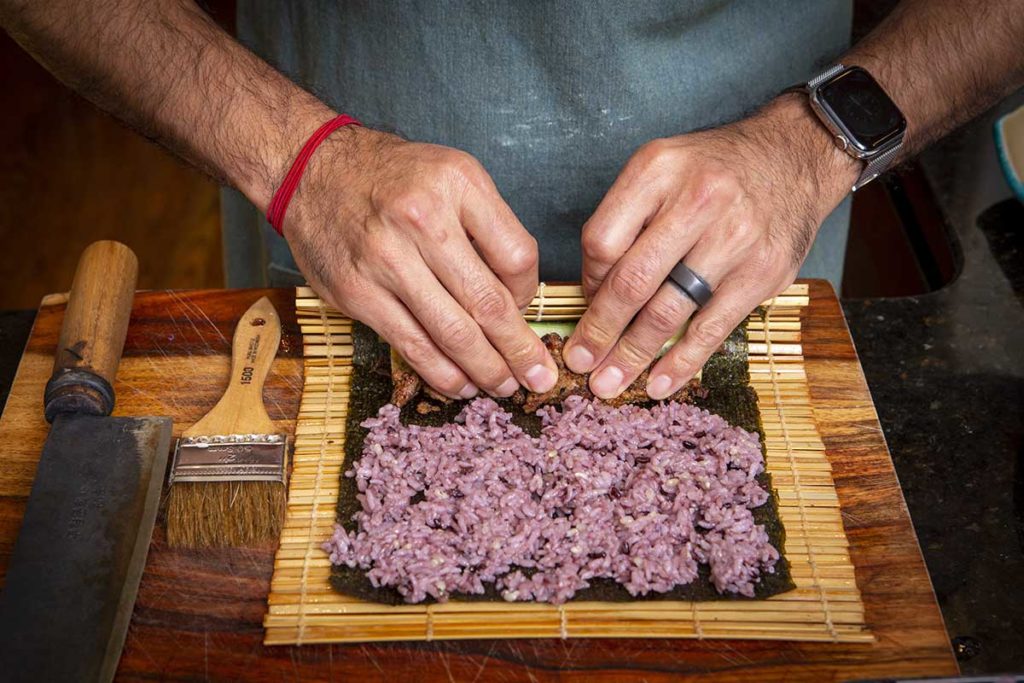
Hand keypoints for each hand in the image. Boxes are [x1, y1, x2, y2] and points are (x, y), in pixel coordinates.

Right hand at [284, 125, 557, 398]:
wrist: (311, 172)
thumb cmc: (392, 178)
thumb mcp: (451, 175)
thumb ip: (488, 225)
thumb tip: (518, 294)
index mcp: (456, 185)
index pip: (516, 256)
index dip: (531, 293)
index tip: (527, 309)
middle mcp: (422, 219)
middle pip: (488, 302)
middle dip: (519, 350)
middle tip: (539, 378)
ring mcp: (386, 260)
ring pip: (452, 332)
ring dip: (485, 369)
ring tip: (504, 387)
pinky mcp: (359, 293)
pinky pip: (411, 344)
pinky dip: (441, 372)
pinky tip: (460, 384)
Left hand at [564, 95, 857, 398]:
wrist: (794, 156)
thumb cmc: (715, 170)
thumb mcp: (662, 168)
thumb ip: (626, 218)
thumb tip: (595, 289)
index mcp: (659, 170)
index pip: (602, 240)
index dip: (588, 281)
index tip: (585, 304)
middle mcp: (697, 200)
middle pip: (631, 281)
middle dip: (599, 331)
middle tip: (579, 362)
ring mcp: (734, 238)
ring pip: (667, 311)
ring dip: (632, 355)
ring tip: (609, 383)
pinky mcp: (762, 273)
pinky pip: (711, 328)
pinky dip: (682, 362)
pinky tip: (659, 383)